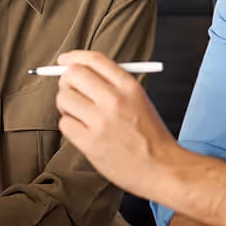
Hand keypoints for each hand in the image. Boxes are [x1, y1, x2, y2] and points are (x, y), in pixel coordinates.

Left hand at [53, 50, 176, 199]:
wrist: (162, 168)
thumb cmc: (150, 136)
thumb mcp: (140, 100)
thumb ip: (112, 85)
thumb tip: (78, 71)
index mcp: (129, 87)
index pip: (94, 60)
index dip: (74, 57)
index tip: (64, 61)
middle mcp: (114, 100)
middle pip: (73, 75)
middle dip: (66, 81)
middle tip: (71, 91)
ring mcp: (101, 122)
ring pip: (63, 99)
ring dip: (66, 105)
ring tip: (80, 115)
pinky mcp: (91, 143)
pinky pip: (64, 124)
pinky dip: (69, 126)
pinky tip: (83, 131)